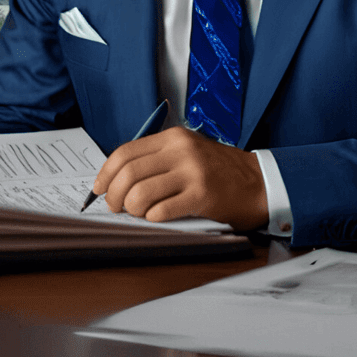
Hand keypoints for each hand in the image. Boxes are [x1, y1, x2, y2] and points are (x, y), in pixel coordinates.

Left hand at [92, 126, 268, 229]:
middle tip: (116, 207)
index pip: (124, 152)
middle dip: (114, 196)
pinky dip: (153, 219)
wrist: (257, 182)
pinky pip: (162, 211)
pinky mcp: (202, 195)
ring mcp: (192, 172)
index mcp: (172, 138)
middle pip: (128, 174)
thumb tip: (117, 180)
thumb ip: (156, 159)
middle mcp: (180, 150)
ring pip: (141, 194)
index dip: (105, 174)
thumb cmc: (218, 170)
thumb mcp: (186, 152)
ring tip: (139, 214)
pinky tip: (159, 218)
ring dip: (132, 210)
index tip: (99, 189)